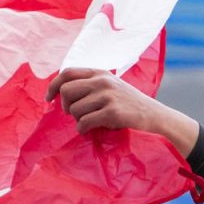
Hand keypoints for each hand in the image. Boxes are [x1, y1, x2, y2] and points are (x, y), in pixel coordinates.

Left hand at [46, 68, 199, 155]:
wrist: (154, 115)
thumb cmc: (129, 104)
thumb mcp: (111, 86)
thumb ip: (91, 85)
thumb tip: (62, 93)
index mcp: (100, 73)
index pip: (67, 73)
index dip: (53, 86)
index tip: (49, 99)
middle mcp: (102, 81)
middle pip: (67, 91)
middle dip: (65, 106)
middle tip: (73, 114)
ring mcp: (108, 96)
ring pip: (74, 110)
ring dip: (77, 120)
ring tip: (89, 122)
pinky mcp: (112, 112)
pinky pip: (84, 122)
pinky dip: (83, 129)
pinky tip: (91, 130)